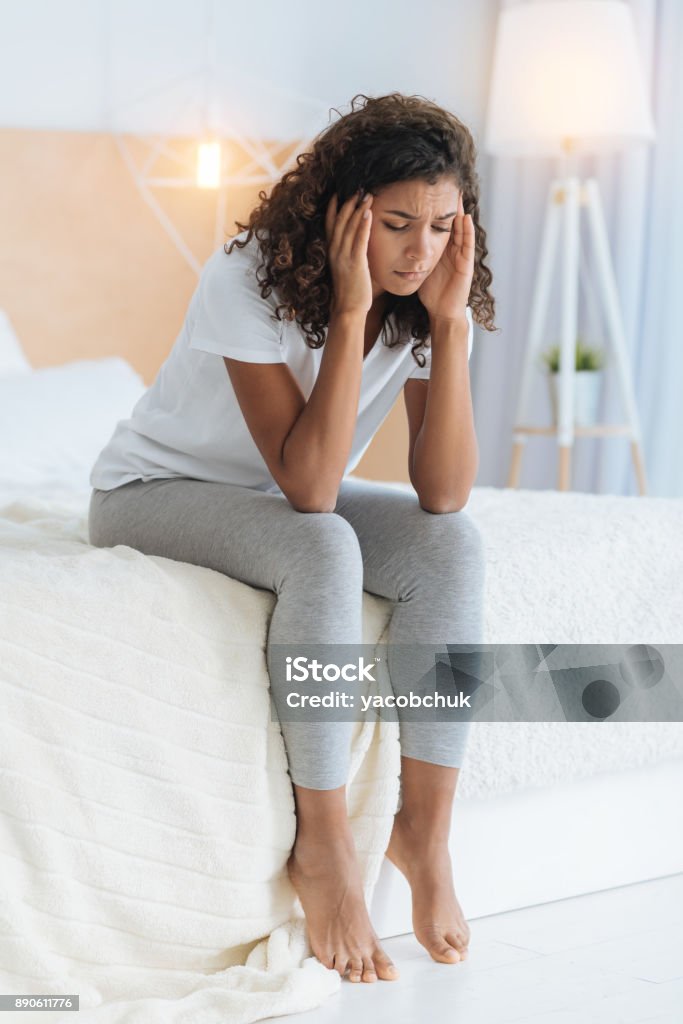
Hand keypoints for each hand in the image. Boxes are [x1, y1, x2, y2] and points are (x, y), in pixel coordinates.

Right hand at [325, 190, 373, 316]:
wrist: (347, 310)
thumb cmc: (350, 293)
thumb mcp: (347, 270)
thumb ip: (351, 256)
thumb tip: (359, 246)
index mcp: (332, 252)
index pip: (330, 225)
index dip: (334, 208)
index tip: (339, 193)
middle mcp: (335, 252)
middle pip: (340, 221)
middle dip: (349, 203)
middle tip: (358, 187)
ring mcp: (344, 257)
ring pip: (350, 227)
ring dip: (358, 209)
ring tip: (367, 194)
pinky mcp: (355, 263)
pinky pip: (359, 240)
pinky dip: (363, 225)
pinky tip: (368, 213)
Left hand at [417, 191, 474, 323]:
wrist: (442, 311)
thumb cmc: (430, 292)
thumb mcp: (418, 267)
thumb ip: (409, 254)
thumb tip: (388, 242)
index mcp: (440, 248)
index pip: (438, 223)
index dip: (434, 208)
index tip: (428, 191)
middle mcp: (452, 248)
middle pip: (451, 221)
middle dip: (449, 204)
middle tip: (446, 184)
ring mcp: (461, 255)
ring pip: (461, 228)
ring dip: (459, 211)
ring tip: (457, 193)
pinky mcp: (467, 264)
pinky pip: (468, 244)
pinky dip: (467, 230)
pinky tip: (465, 217)